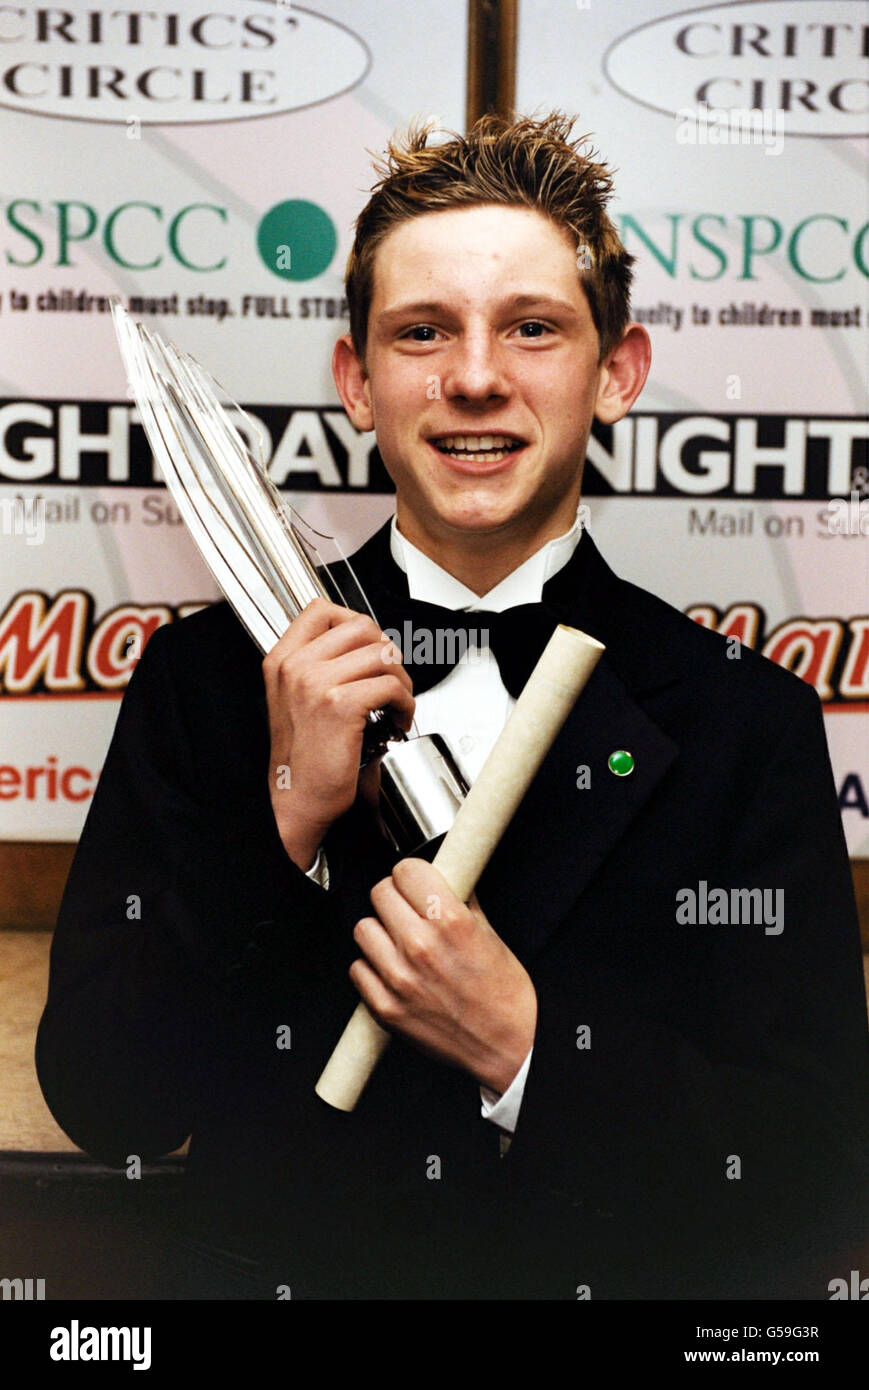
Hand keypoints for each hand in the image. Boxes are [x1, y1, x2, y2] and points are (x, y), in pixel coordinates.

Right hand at [262, 598, 414, 869]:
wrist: (297, 798)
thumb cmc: (304, 755)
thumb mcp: (295, 698)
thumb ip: (319, 665)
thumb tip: (366, 644)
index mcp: (282, 659)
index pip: (322, 610)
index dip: (356, 623)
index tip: (369, 645)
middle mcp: (296, 666)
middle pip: (361, 627)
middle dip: (387, 652)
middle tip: (390, 679)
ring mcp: (316, 683)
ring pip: (382, 655)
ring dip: (402, 680)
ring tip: (396, 703)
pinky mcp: (340, 705)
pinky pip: (391, 686)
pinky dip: (406, 703)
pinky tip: (397, 720)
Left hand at [351, 858, 536, 1094]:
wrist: (508, 1045)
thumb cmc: (504, 993)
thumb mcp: (489, 933)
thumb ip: (460, 901)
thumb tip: (441, 879)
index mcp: (450, 921)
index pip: (406, 871)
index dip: (412, 875)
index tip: (416, 883)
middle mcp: (420, 946)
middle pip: (380, 893)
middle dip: (396, 898)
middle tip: (409, 911)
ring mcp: (398, 978)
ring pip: (363, 928)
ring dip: (380, 932)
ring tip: (401, 943)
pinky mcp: (385, 1007)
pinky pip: (358, 969)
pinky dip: (373, 967)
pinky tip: (395, 971)